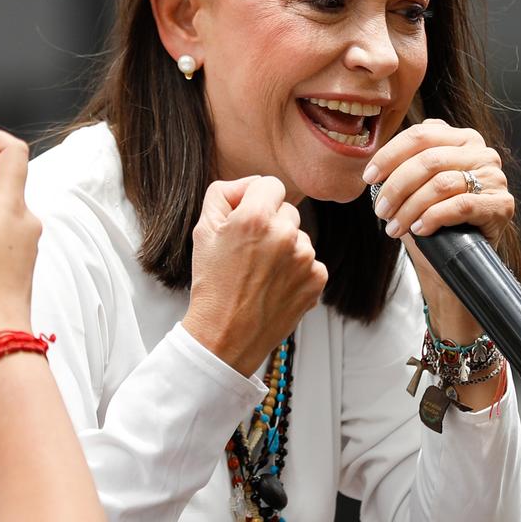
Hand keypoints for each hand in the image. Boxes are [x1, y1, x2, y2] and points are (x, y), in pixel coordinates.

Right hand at [182, 175, 327, 374]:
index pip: (270, 184)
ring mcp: (305, 258)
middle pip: (287, 210)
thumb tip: (247, 186)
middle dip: (271, 224)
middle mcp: (285, 234)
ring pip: (299, 237)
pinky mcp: (317, 279)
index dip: (256, 199)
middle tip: (249, 251)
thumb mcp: (203, 230)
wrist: (226, 336)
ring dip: (284, 248)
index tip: (247, 217)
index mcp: (255, 218)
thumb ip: (224, 194)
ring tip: (261, 273)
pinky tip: (275, 286)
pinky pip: (310, 261)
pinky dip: (296, 270)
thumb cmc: (212, 284)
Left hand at [364, 119, 514, 343]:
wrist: (456, 259)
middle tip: (381, 210)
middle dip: (397, 187)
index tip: (369, 177)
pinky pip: (460, 206)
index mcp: (460, 139)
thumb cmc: (434, 220)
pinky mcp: (501, 205)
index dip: (389, 155)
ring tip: (394, 226)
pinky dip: (433, 218)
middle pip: (429, 160)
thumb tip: (375, 166)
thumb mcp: (416, 186)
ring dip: (410, 208)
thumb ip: (404, 165)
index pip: (421, 135)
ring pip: (441, 184)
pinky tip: (419, 229)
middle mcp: (482, 152)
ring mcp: (494, 178)